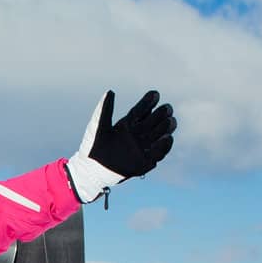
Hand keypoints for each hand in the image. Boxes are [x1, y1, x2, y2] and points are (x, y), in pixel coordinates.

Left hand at [65, 89, 176, 203]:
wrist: (91, 171)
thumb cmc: (93, 148)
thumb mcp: (98, 127)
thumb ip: (105, 110)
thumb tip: (110, 91)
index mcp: (127, 125)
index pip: (141, 110)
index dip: (149, 102)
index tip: (155, 94)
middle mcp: (136, 135)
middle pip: (154, 121)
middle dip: (162, 114)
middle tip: (167, 108)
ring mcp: (141, 148)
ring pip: (159, 135)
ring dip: (166, 128)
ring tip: (170, 121)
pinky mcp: (144, 162)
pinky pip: (158, 153)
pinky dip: (164, 147)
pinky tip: (168, 138)